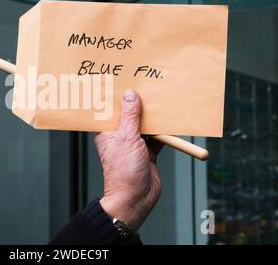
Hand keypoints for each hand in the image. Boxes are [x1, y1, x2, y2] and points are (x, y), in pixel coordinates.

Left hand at [95, 89, 162, 230]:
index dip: (115, 96)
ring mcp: (134, 143)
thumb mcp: (127, 138)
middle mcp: (119, 136)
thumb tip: (130, 95)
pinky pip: (157, 136)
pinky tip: (170, 119)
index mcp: (107, 132)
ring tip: (160, 98)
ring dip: (153, 116)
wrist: (137, 199)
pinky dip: (164, 130)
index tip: (121, 79)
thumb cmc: (124, 172)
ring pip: (144, 124)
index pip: (109, 109)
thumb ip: (130, 116)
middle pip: (129, 114)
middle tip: (146, 84)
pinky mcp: (147, 151)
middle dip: (138, 102)